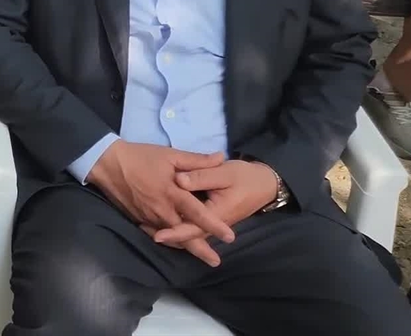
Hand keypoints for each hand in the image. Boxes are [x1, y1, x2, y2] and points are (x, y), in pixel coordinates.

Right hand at [86, 140, 234, 241]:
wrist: (108, 164)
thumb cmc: (141, 157)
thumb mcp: (170, 155)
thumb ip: (197, 160)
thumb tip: (221, 158)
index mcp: (172, 193)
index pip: (197, 213)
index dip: (214, 225)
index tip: (230, 237)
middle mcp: (161, 210)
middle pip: (184, 235)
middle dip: (200, 250)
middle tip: (216, 262)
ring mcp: (149, 217)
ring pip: (171, 237)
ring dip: (185, 246)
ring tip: (201, 255)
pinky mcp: (139, 219)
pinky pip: (157, 233)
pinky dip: (168, 240)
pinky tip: (175, 243)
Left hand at [148, 160, 280, 265]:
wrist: (264, 184)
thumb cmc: (244, 177)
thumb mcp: (224, 173)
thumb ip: (200, 176)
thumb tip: (178, 180)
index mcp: (217, 214)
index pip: (193, 228)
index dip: (175, 232)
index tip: (158, 236)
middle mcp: (214, 224)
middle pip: (188, 234)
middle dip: (168, 236)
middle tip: (146, 235)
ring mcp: (212, 223)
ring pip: (189, 231)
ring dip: (171, 232)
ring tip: (146, 229)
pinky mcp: (209, 218)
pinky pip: (192, 225)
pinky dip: (177, 226)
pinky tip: (160, 222)